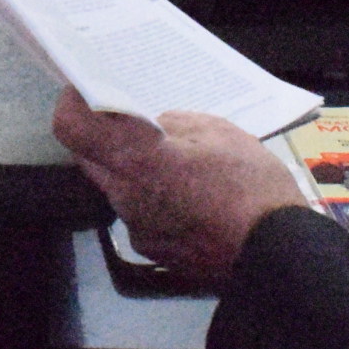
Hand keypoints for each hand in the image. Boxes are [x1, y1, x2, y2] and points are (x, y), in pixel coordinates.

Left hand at [51, 90, 302, 281]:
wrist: (275, 255)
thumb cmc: (252, 188)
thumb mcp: (220, 133)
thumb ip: (176, 124)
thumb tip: (157, 126)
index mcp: (138, 161)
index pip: (73, 129)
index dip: (72, 106)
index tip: (85, 93)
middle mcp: (125, 197)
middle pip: (91, 159)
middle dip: (105, 137)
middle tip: (135, 122)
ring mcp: (136, 229)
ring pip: (116, 187)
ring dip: (132, 170)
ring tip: (176, 162)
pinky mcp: (151, 250)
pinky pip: (138, 214)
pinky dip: (153, 199)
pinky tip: (189, 197)